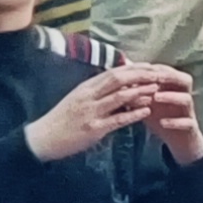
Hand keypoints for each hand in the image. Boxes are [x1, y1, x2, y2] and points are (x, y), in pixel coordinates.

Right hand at [24, 66, 156, 161]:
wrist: (44, 137)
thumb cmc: (62, 118)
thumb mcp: (77, 98)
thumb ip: (95, 91)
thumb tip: (115, 82)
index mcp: (86, 87)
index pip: (112, 72)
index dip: (133, 68)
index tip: (149, 65)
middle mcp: (89, 96)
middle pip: (118, 80)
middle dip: (140, 75)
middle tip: (158, 73)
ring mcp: (91, 112)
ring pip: (119, 97)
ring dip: (140, 91)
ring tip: (156, 88)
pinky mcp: (94, 128)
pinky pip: (118, 119)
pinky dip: (134, 114)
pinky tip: (147, 111)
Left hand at [126, 62, 202, 163]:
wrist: (177, 140)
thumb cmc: (160, 116)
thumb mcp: (147, 101)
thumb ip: (136, 87)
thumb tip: (121, 71)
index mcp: (174, 87)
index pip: (168, 71)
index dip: (155, 69)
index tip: (140, 68)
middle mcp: (183, 96)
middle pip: (184, 80)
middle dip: (167, 77)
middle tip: (152, 77)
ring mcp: (188, 111)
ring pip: (186, 99)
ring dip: (172, 96)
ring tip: (156, 97)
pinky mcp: (191, 127)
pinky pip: (187, 123)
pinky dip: (175, 122)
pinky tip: (163, 122)